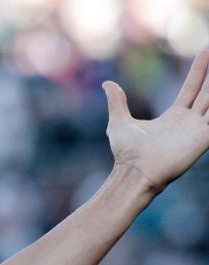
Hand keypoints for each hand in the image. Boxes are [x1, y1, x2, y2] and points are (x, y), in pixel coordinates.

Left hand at [103, 50, 208, 192]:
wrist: (134, 171)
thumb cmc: (126, 153)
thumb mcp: (119, 122)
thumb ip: (117, 102)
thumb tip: (107, 83)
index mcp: (173, 117)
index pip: (191, 89)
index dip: (199, 71)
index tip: (205, 52)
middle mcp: (189, 122)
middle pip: (207, 92)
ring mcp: (197, 131)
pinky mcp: (202, 140)